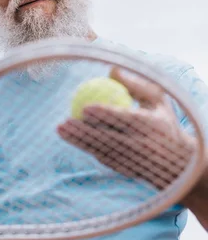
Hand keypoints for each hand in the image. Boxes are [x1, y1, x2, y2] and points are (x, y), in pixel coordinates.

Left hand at [57, 67, 194, 189]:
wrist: (179, 161)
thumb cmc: (164, 121)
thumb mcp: (157, 99)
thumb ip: (135, 84)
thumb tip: (111, 69)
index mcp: (152, 126)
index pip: (125, 120)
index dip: (105, 115)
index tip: (85, 108)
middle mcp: (142, 146)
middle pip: (107, 138)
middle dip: (83, 132)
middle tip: (64, 121)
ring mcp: (133, 161)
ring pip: (100, 150)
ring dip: (78, 141)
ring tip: (60, 129)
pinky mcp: (125, 170)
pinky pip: (103, 157)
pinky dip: (88, 147)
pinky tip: (72, 138)